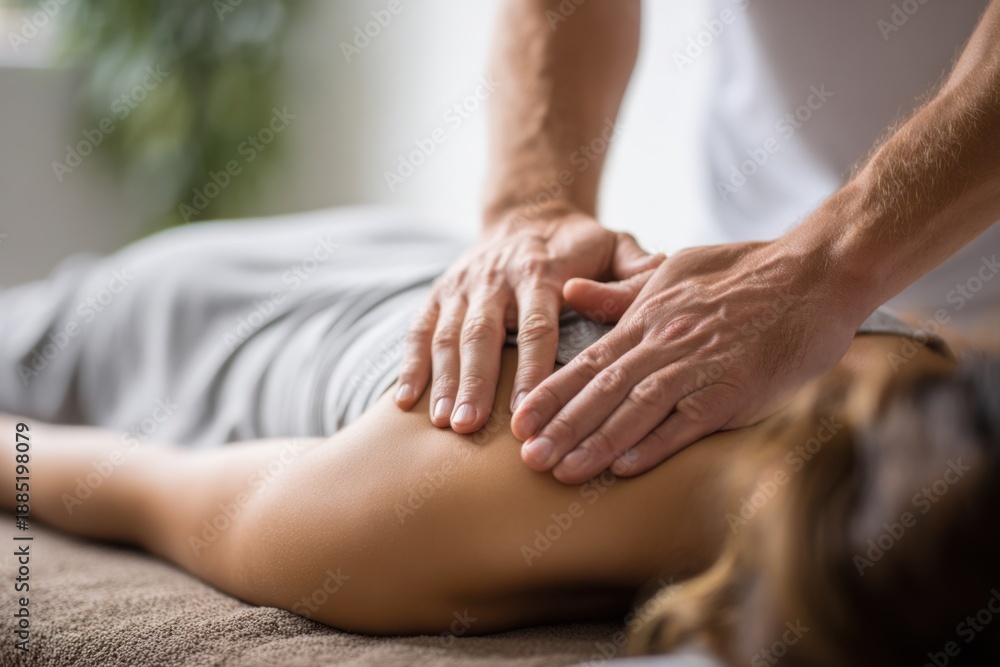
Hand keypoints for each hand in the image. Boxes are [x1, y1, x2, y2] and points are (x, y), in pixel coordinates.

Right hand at [394, 209, 660, 433]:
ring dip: (442, 380)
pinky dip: (410, 365)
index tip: (528, 408)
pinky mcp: (438, 294)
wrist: (527, 213)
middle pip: (482, 333)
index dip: (531, 368)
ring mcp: (462, 286)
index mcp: (540, 270)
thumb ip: (635, 269)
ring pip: (447, 335)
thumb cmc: (578, 244)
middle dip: (474, 382)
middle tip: (470, 427)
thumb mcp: (615, 243)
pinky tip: (404, 403)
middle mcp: (495, 278)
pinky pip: (419, 331)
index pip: (537, 324)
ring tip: (444, 423)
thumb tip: (659, 282)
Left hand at [511, 239, 862, 482]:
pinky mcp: (737, 389)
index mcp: (650, 318)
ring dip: (597, 442)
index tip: (520, 420)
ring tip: (562, 470)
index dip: (552, 393)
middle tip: (528, 459)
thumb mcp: (673, 270)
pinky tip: (626, 467)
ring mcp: (702, 366)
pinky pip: (689, 421)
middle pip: (603, 390)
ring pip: (638, 408)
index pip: (590, 361)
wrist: (815, 273)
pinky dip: (657, 443)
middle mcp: (667, 343)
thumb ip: (621, 292)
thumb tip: (570, 291)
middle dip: (562, 426)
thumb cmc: (745, 270)